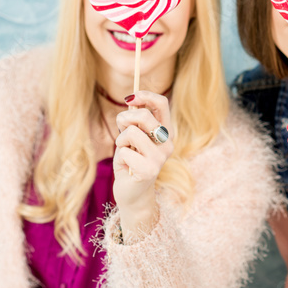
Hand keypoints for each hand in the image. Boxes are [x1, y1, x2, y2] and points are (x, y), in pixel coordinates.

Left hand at [112, 90, 173, 235]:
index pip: (162, 104)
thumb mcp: (131, 136)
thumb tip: (130, 101)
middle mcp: (167, 143)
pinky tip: (126, 166)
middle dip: (125, 118)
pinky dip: (120, 156)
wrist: (131, 192)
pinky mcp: (149, 170)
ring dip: (121, 140)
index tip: (130, 98)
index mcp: (165, 131)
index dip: (145, 96)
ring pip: (132, 133)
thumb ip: (134, 121)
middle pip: (144, 115)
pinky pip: (125, 151)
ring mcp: (160, 157)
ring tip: (125, 151)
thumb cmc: (130, 160)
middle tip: (121, 128)